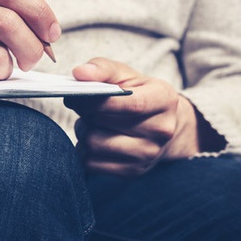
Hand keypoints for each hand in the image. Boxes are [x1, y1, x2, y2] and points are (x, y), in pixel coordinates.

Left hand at [65, 58, 200, 176]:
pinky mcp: (132, 171)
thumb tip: (79, 73)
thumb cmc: (138, 93)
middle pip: (105, 123)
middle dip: (86, 112)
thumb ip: (101, 68)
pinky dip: (85, 150)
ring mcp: (148, 154)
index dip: (97, 100)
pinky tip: (95, 137)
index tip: (75, 96)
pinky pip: (91, 163)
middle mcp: (161, 130)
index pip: (130, 104)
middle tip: (83, 105)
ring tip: (90, 122)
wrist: (161, 125)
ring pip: (94, 144)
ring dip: (83, 131)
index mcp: (164, 99)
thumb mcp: (125, 74)